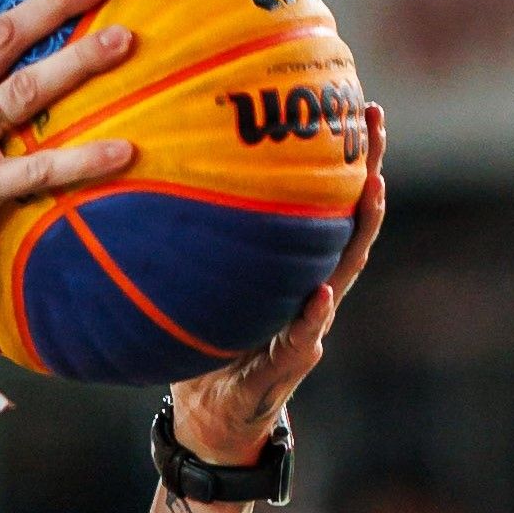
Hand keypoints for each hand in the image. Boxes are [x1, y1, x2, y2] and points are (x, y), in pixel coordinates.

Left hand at [163, 103, 386, 469]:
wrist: (209, 418)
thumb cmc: (202, 342)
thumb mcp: (193, 282)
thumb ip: (185, 239)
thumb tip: (139, 170)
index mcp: (290, 266)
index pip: (319, 199)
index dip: (336, 150)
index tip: (345, 94)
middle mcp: (309, 287)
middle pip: (348, 219)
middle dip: (367, 166)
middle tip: (372, 117)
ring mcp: (306, 326)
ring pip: (343, 272)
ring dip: (362, 229)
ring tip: (374, 188)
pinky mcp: (286, 367)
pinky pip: (302, 340)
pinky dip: (312, 319)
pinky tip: (320, 295)